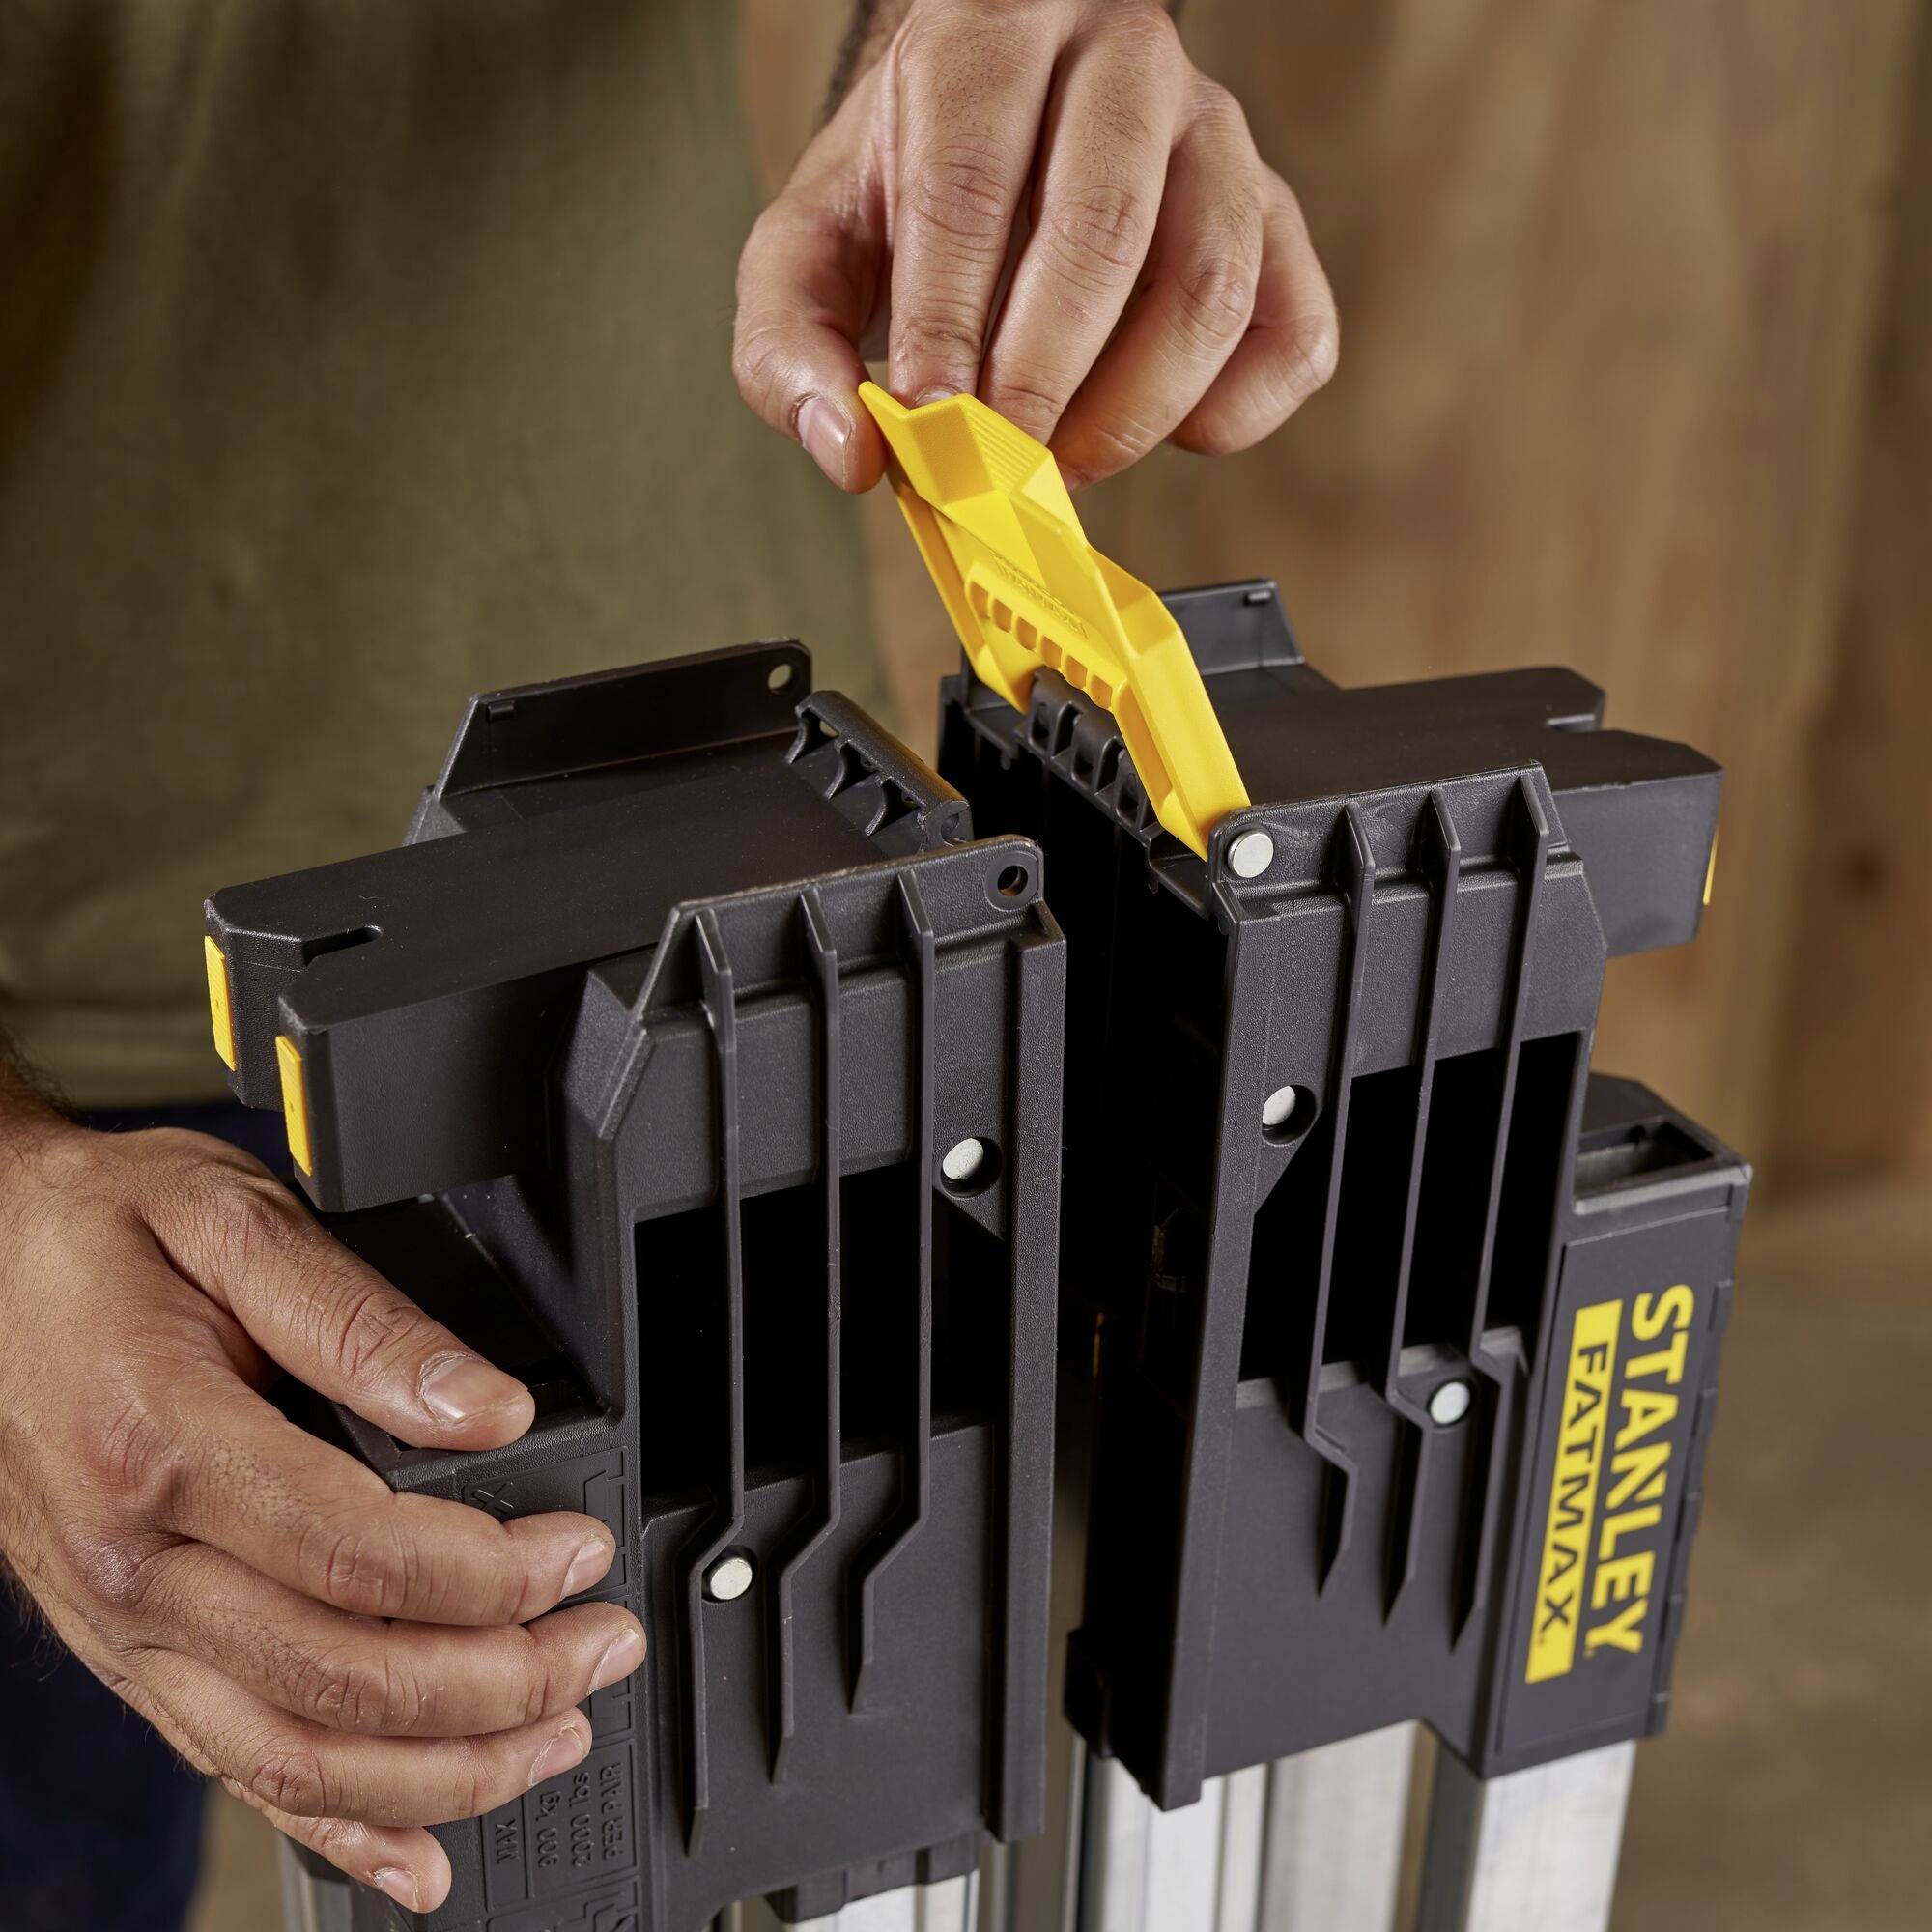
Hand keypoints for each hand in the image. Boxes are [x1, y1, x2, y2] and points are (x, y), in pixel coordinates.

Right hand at [0, 1110, 645, 1914]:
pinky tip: (416, 1852)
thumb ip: (364, 1321)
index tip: (578, 1555)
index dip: (493, 1572)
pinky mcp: (128, 1652)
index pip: (361, 1554)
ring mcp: (123, 1625)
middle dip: (501, 1684)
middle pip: (342, 1674)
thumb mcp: (232, 1220)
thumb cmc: (95, 1234)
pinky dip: (335, 1825)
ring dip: (443, 1770)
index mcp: (163, 1446)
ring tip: (554, 1738)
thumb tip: (487, 1407)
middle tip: (601, 1648)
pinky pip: (231, 1767)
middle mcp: (133, 1561)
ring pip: (295, 1752)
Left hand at [734, 0, 1336, 491]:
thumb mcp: (809, 251)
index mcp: (989, 36)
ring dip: (1134, 411)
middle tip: (996, 467)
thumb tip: (850, 454)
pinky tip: (1163, 432)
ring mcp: (1217, 140)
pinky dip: (1234, 414)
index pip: (973, 182)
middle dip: (1040, 380)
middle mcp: (1123, 64)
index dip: (950, 324)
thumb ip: (788, 349)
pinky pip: (1294, 332)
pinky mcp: (1276, 222)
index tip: (929, 427)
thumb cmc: (902, 193)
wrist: (994, 125)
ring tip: (1063, 460)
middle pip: (1104, 229)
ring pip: (1212, 286)